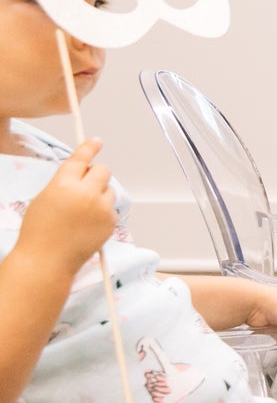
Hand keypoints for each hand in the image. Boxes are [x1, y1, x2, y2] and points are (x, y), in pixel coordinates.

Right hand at [17, 139, 117, 272]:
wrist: (47, 260)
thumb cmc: (39, 232)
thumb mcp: (44, 199)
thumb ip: (64, 183)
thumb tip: (80, 174)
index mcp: (64, 185)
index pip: (81, 159)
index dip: (89, 148)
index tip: (96, 141)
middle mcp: (86, 193)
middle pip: (103, 170)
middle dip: (95, 174)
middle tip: (86, 185)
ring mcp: (101, 208)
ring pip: (109, 189)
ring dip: (99, 194)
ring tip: (82, 212)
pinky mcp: (110, 222)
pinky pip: (110, 208)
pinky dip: (102, 212)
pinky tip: (87, 224)